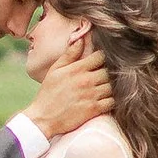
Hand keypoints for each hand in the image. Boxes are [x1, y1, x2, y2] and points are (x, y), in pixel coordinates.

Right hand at [29, 21, 110, 138]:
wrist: (43, 118)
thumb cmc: (48, 93)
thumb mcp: (55, 70)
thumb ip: (69, 54)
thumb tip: (80, 39)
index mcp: (77, 69)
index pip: (100, 56)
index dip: (102, 57)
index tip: (100, 62)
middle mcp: (87, 80)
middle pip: (109, 71)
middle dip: (109, 72)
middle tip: (105, 76)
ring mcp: (92, 95)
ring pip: (113, 86)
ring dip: (111, 86)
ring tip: (105, 87)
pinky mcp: (95, 109)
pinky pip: (112, 102)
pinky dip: (111, 100)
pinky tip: (106, 99)